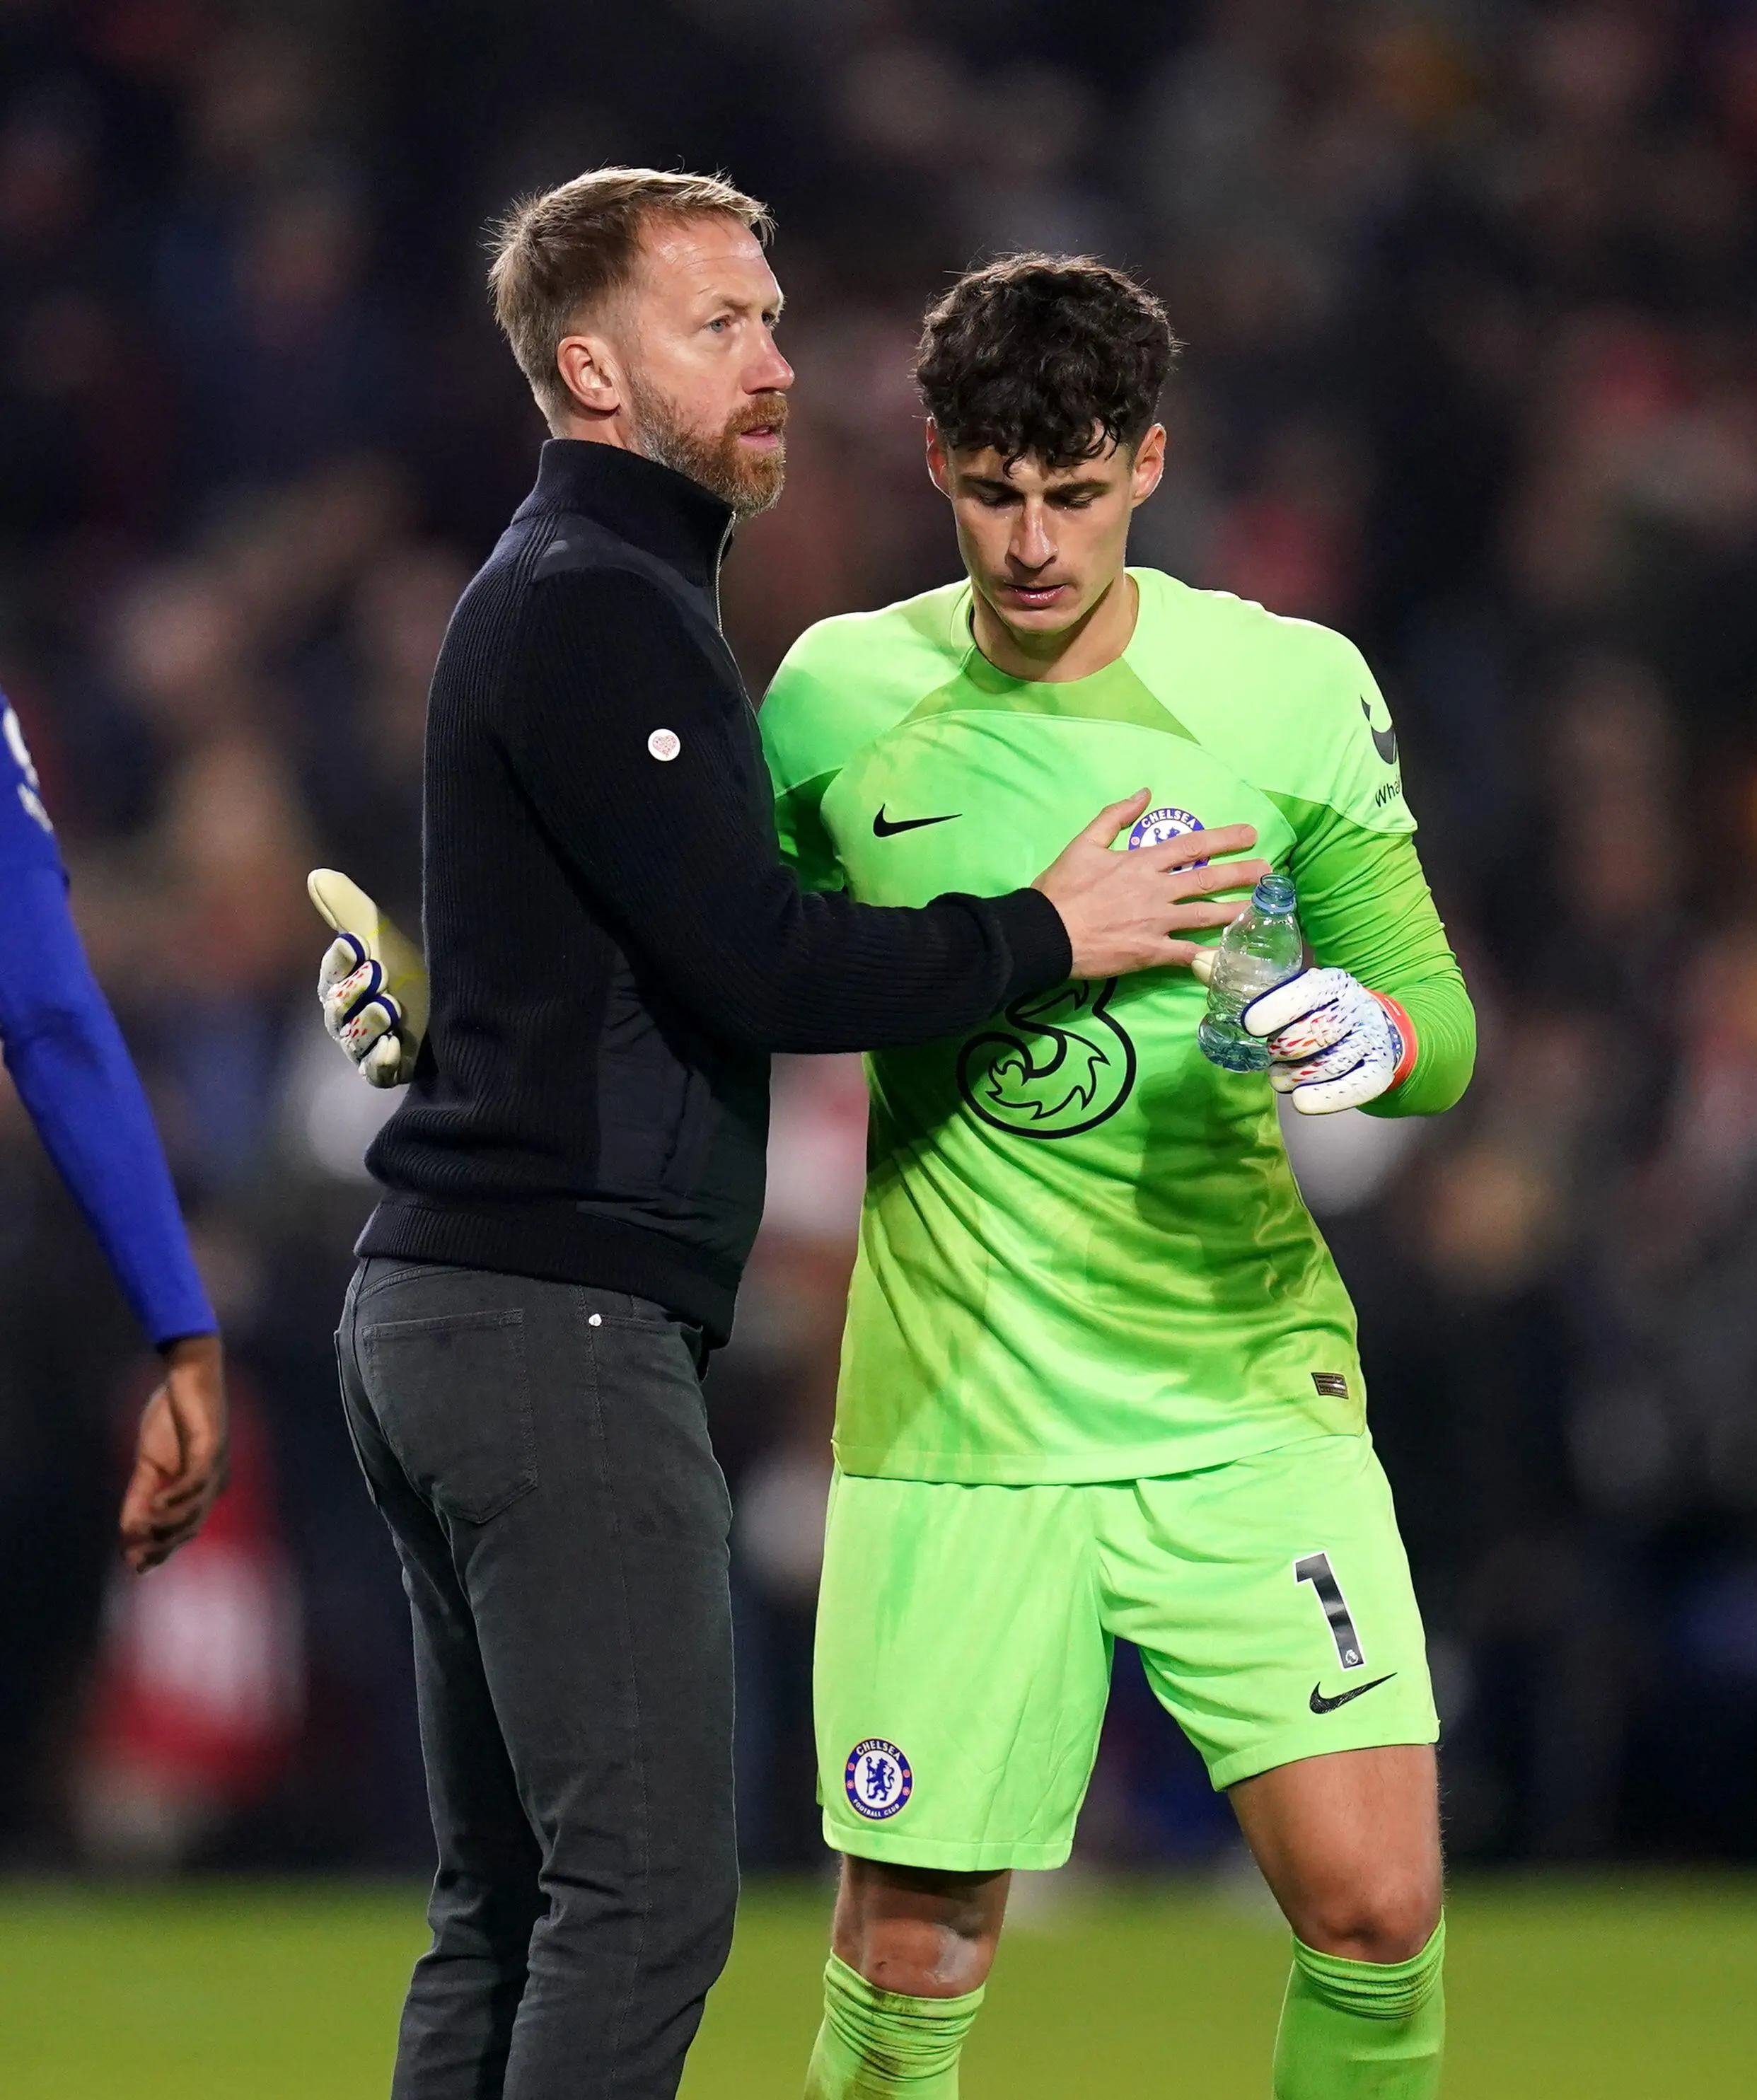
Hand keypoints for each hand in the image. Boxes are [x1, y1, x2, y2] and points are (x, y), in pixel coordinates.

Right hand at [119, 1333, 228, 1572]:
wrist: (187, 1379)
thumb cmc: (171, 1420)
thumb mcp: (149, 1464)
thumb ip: (140, 1495)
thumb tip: (128, 1531)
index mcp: (200, 1490)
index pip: (182, 1529)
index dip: (161, 1549)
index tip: (134, 1564)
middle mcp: (214, 1484)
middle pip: (191, 1526)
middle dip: (162, 1545)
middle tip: (135, 1556)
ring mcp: (217, 1467)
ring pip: (197, 1509)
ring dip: (167, 1524)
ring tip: (141, 1529)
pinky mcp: (213, 1447)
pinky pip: (199, 1480)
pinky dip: (178, 1495)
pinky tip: (159, 1502)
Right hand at [310, 869, 428, 1086]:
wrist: (455, 1004)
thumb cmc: (410, 969)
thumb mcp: (382, 936)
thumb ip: (349, 909)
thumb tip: (316, 876)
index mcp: (340, 986)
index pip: (331, 973)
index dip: (340, 960)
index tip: (355, 943)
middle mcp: (346, 1021)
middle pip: (337, 1010)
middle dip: (355, 992)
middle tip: (378, 975)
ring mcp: (367, 1048)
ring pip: (353, 1042)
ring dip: (368, 1024)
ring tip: (389, 1008)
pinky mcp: (390, 1070)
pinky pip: (374, 1074)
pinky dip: (380, 1063)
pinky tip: (393, 1046)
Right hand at [1034, 791, 1269, 978]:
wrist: (1045, 933)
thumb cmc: (1061, 889)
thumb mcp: (1083, 843)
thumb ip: (1114, 816)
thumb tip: (1144, 793)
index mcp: (1141, 863)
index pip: (1192, 846)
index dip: (1224, 838)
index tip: (1249, 834)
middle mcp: (1156, 891)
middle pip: (1208, 880)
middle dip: (1242, 874)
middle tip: (1268, 871)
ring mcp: (1156, 923)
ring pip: (1206, 916)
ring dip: (1236, 910)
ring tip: (1261, 906)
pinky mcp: (1151, 952)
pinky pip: (1187, 954)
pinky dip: (1210, 954)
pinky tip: (1230, 954)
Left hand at [1240, 967, 1414, 1114]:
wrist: (1369, 1029)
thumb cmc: (1312, 1010)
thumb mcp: (1284, 992)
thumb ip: (1240, 979)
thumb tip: (1197, 963)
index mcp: (1330, 983)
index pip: (1307, 991)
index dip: (1278, 1007)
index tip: (1250, 1024)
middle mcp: (1354, 1007)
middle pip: (1319, 1031)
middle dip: (1285, 1048)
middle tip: (1269, 1054)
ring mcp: (1369, 1039)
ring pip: (1334, 1062)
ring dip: (1298, 1075)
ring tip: (1279, 1078)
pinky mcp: (1378, 1070)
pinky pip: (1357, 1086)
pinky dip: (1328, 1097)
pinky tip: (1303, 1101)